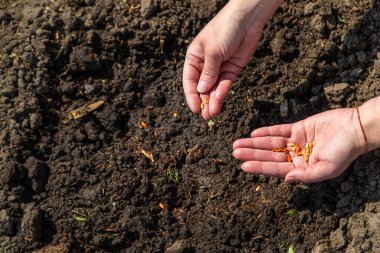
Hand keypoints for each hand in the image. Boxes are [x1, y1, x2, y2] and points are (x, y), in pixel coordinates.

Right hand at [183, 0, 281, 119]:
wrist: (247, 20)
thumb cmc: (224, 30)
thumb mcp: (213, 51)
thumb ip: (208, 73)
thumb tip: (201, 91)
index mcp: (194, 58)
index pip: (190, 81)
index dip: (191, 96)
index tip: (195, 109)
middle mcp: (205, 65)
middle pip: (202, 88)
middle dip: (203, 102)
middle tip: (206, 116)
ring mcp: (219, 68)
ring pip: (214, 89)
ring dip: (213, 101)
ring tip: (213, 114)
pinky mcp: (232, 70)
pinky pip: (225, 84)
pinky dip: (223, 92)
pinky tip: (220, 100)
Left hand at [233, 108, 364, 182]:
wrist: (355, 128)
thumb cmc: (343, 151)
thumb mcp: (327, 169)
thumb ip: (306, 176)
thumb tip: (286, 179)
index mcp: (302, 169)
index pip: (276, 169)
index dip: (259, 167)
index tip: (243, 166)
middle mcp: (296, 157)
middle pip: (269, 156)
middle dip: (252, 154)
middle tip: (234, 153)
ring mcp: (296, 142)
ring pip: (271, 143)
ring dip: (254, 143)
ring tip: (237, 144)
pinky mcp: (298, 128)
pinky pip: (279, 130)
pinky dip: (267, 131)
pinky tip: (253, 134)